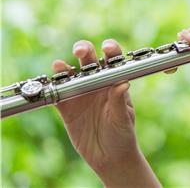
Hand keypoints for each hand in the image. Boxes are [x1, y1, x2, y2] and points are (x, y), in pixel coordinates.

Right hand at [52, 39, 143, 178]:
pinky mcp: (67, 107)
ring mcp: (81, 94)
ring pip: (71, 74)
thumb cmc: (122, 135)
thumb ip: (119, 102)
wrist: (109, 158)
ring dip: (64, 67)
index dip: (110, 49)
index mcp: (115, 81)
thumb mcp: (123, 119)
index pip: (113, 60)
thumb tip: (123, 83)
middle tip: (80, 51)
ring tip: (60, 66)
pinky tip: (51, 83)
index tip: (106, 47)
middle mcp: (97, 83)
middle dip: (84, 50)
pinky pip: (57, 94)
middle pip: (89, 60)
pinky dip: (53, 87)